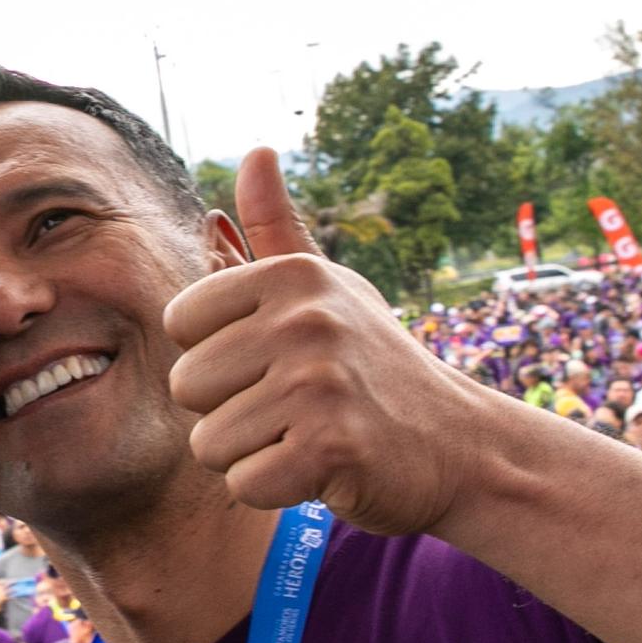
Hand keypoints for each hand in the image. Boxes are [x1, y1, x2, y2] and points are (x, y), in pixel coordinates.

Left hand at [164, 153, 493, 532]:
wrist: (461, 445)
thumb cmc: (376, 365)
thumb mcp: (329, 288)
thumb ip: (277, 228)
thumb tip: (256, 153)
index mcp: (292, 276)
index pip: (180, 322)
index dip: (216, 355)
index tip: (273, 361)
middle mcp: (305, 320)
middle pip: (186, 386)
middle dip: (229, 411)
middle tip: (294, 408)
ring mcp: (319, 384)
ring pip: (209, 443)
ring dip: (253, 454)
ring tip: (307, 436)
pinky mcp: (331, 448)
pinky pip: (244, 485)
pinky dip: (276, 490)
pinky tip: (321, 470)